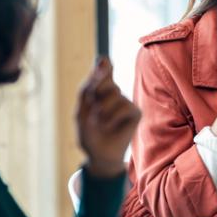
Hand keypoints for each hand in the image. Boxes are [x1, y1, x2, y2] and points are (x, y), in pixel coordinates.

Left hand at [75, 57, 140, 177]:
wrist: (98, 155)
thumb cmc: (89, 133)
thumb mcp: (81, 110)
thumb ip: (88, 87)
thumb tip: (101, 64)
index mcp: (99, 89)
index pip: (103, 67)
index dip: (103, 64)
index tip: (102, 61)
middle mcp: (114, 92)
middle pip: (105, 78)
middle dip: (95, 93)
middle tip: (92, 108)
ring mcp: (125, 101)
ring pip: (114, 92)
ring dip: (102, 109)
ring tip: (99, 122)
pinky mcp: (135, 112)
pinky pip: (124, 106)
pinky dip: (112, 117)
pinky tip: (109, 126)